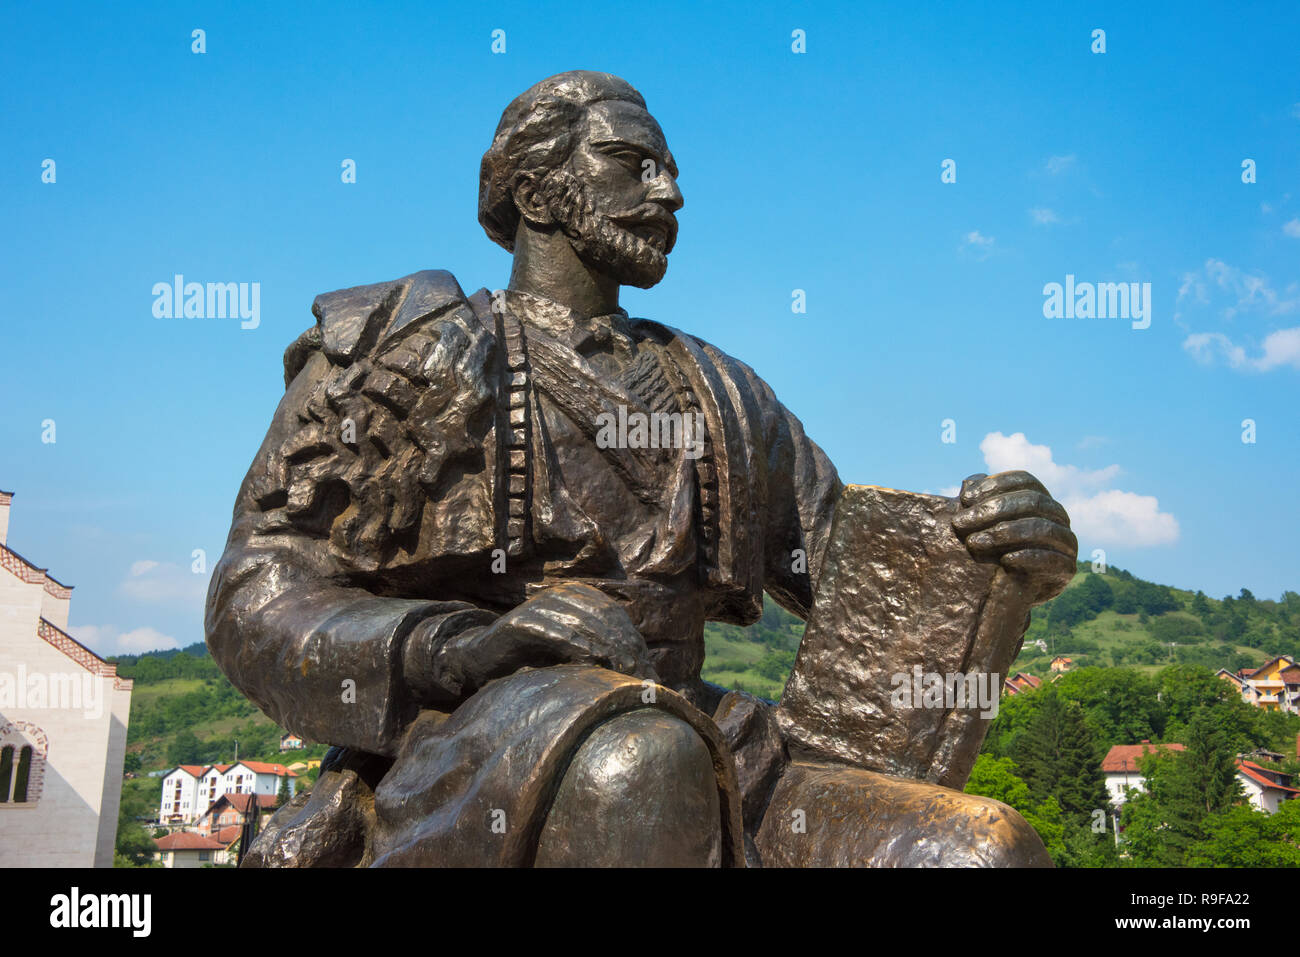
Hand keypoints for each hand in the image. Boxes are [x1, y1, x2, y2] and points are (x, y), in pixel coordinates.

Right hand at [418, 582, 657, 699]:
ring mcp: (540, 605)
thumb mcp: (573, 651)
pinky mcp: (522, 621)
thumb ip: (602, 650)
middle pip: (604, 619)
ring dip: (608, 649)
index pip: (615, 617)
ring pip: (585, 624)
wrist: (481, 659)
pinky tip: (594, 664)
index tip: (648, 671)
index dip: (634, 643)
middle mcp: (561, 594)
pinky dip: (578, 647)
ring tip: (623, 673)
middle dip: (625, 648)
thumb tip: (645, 670)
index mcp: (578, 595)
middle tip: (639, 676)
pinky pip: (557, 632)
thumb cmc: (532, 659)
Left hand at [951, 470, 1077, 602]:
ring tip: (973, 543)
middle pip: (1032, 501)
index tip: (964, 499)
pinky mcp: (1067, 569)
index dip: (995, 485)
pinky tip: (1004, 560)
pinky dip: (1028, 557)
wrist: (1006, 593)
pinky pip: (1052, 559)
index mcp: (1041, 499)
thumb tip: (967, 483)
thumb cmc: (991, 552)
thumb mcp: (979, 526)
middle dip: (992, 510)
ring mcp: (1066, 542)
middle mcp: (1058, 516)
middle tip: (959, 523)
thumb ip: (976, 504)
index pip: (1025, 481)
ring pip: (1041, 527)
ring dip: (1005, 533)